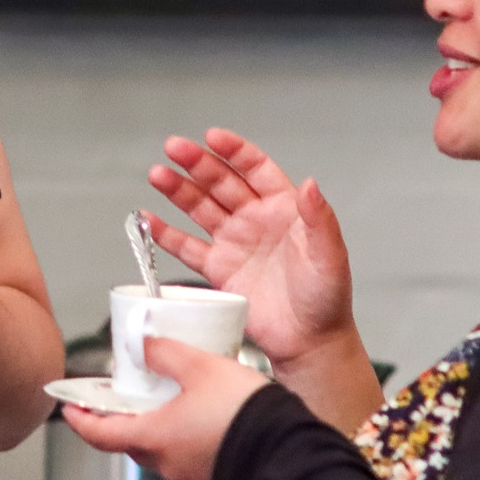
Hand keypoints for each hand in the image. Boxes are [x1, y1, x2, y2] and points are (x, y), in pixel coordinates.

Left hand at [60, 337, 269, 479]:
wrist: (288, 452)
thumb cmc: (245, 415)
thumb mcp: (201, 367)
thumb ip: (166, 353)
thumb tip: (144, 345)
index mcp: (155, 439)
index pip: (100, 435)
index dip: (80, 420)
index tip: (68, 409)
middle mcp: (168, 465)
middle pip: (132, 442)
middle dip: (125, 419)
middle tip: (124, 396)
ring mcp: (192, 477)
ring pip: (164, 450)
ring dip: (161, 427)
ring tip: (173, 398)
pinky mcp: (216, 479)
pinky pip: (190, 457)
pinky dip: (187, 438)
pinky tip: (205, 417)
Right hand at [146, 128, 355, 367]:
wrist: (310, 341)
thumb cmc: (326, 297)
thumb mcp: (330, 254)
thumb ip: (319, 218)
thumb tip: (311, 184)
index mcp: (283, 207)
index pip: (254, 168)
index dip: (234, 151)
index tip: (212, 137)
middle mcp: (254, 219)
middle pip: (220, 182)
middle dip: (197, 164)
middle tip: (174, 148)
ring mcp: (234, 242)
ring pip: (200, 208)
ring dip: (178, 190)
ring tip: (158, 175)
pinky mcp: (218, 270)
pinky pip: (187, 247)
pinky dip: (167, 234)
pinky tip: (150, 219)